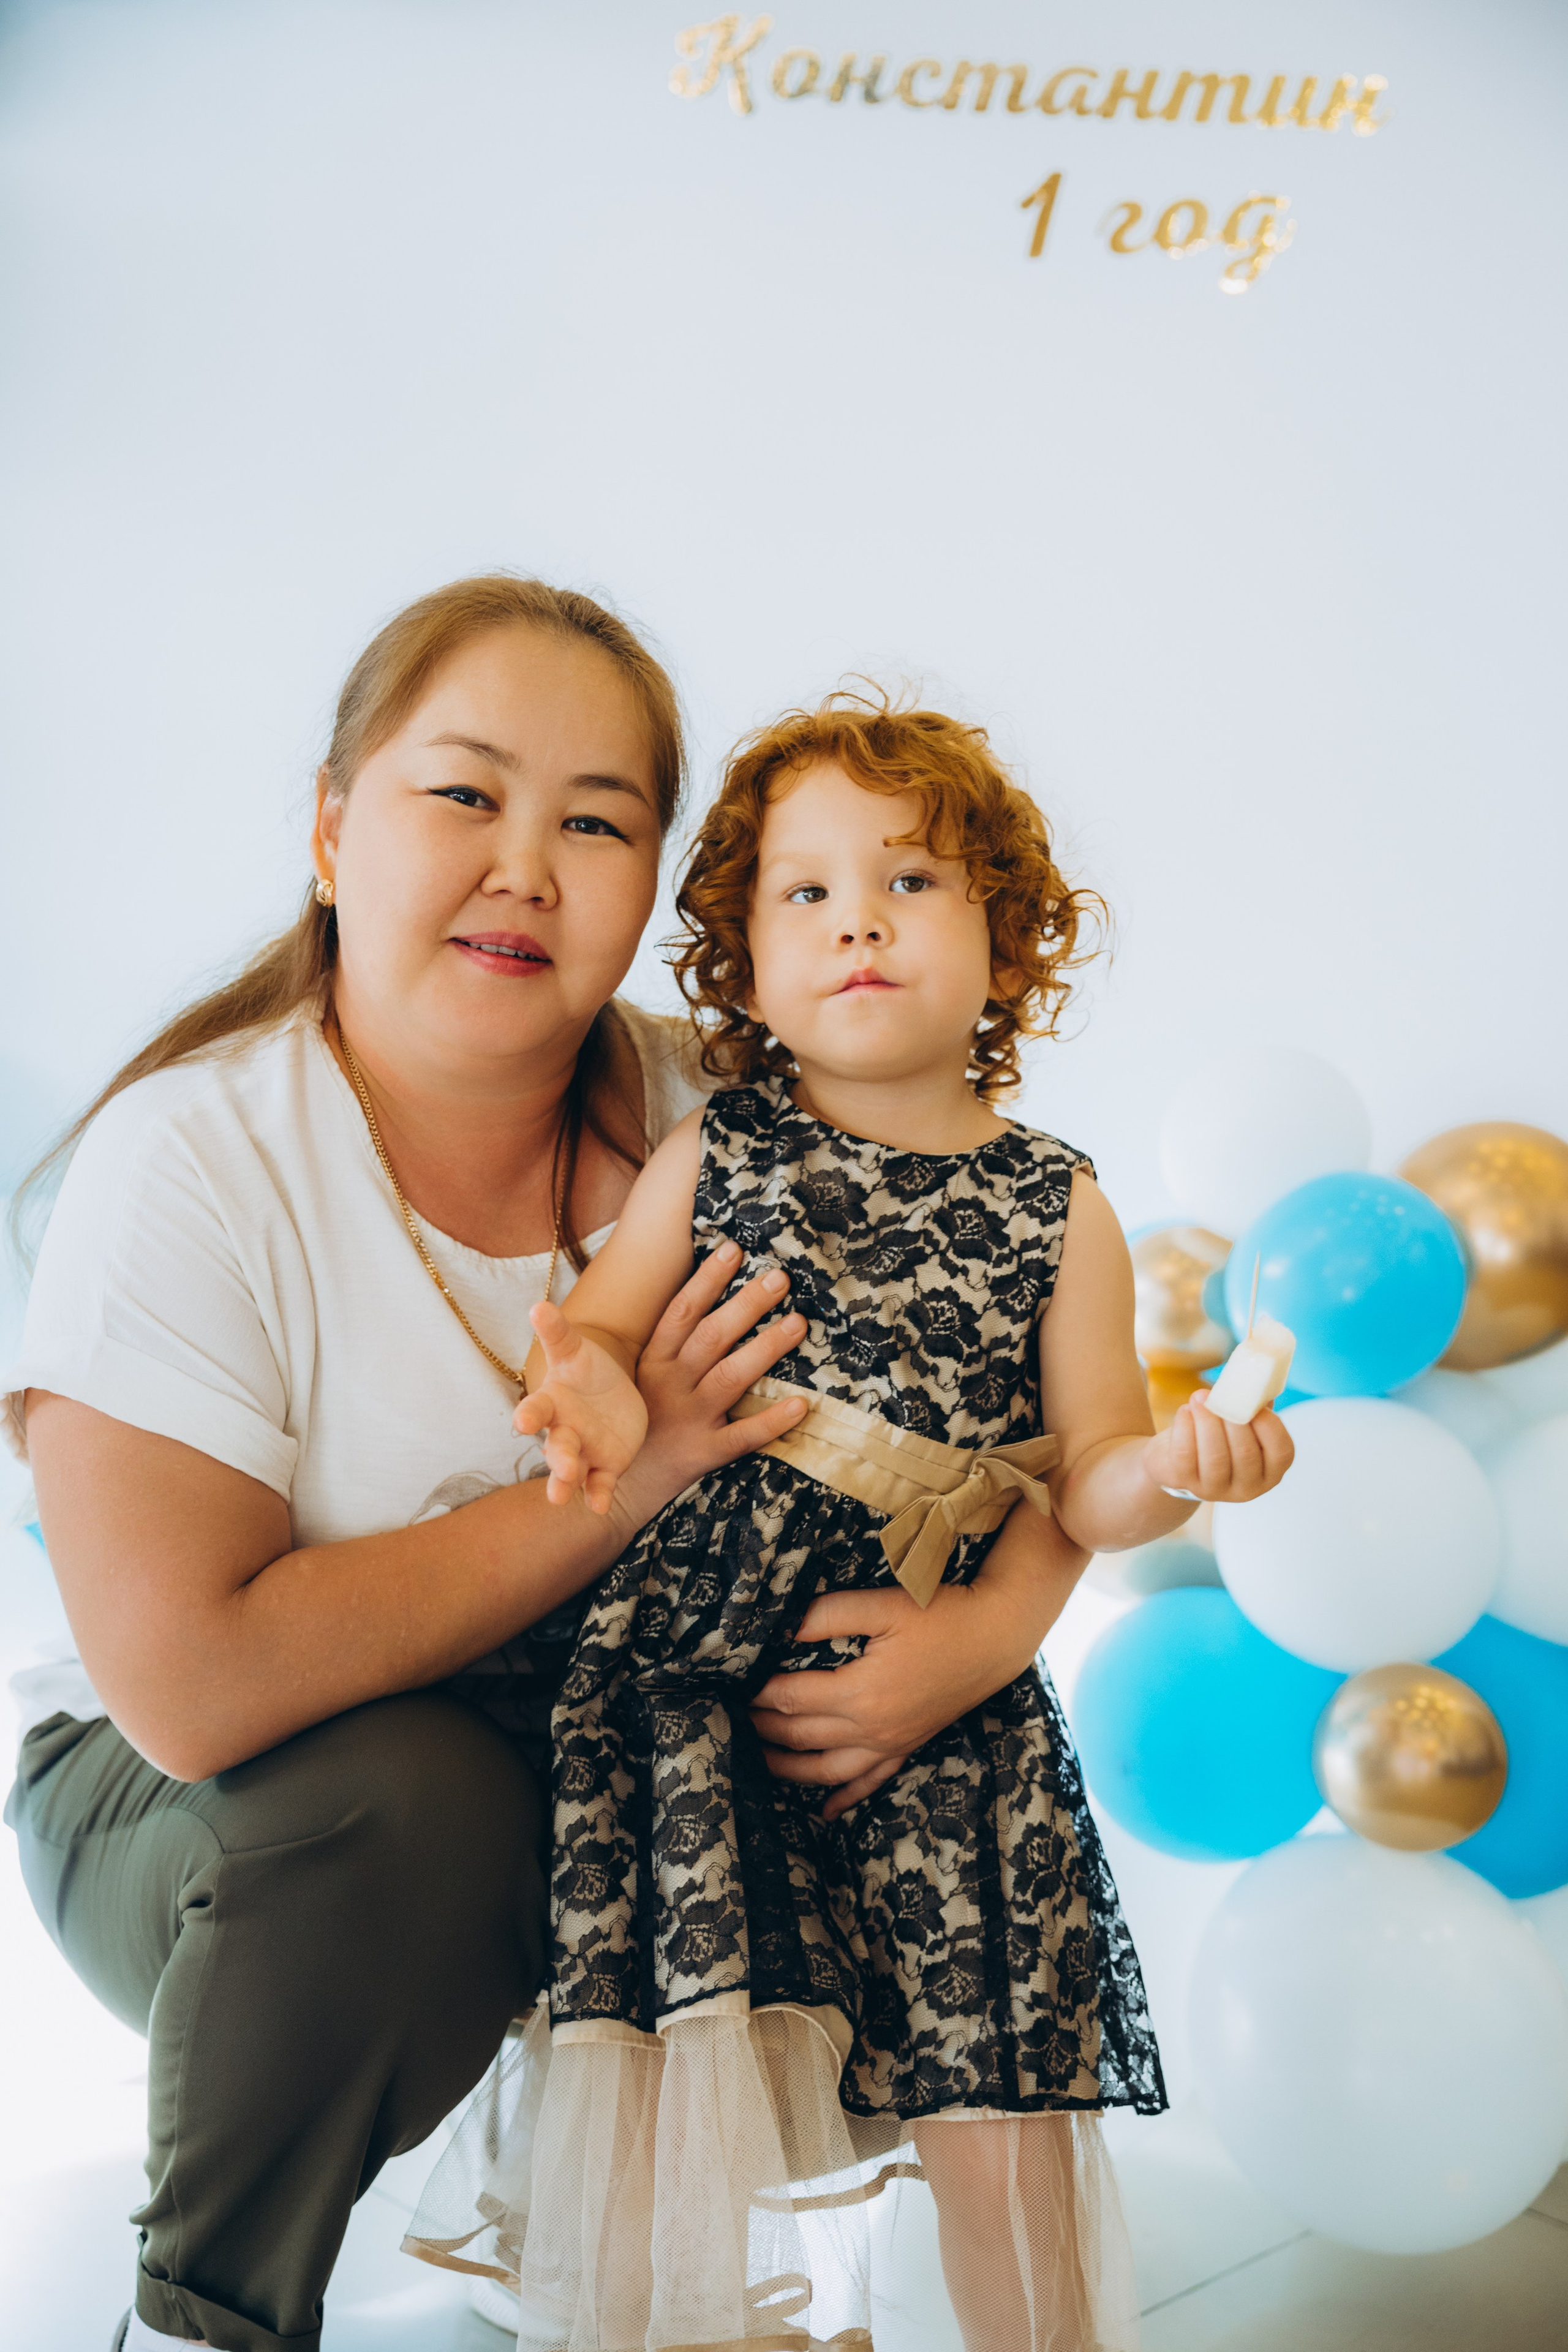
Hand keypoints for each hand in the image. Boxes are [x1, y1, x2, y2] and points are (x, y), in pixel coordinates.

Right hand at [513, 1302, 646, 1511]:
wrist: (610, 1394)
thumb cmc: (584, 1371)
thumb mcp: (574, 1350)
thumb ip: (557, 1333)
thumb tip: (538, 1305)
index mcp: (552, 1402)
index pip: (537, 1409)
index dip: (529, 1414)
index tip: (521, 1421)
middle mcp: (563, 1431)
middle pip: (557, 1447)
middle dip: (557, 1459)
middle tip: (562, 1471)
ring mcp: (584, 1452)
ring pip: (572, 1471)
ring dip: (566, 1483)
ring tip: (561, 1496)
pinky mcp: (606, 1466)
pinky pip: (600, 1485)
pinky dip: (598, 1497)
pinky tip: (599, 1508)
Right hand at [607, 1241, 808, 1532]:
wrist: (619, 1486)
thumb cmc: (637, 1421)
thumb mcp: (640, 1377)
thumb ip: (669, 1343)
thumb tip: (705, 1297)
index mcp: (652, 1362)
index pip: (681, 1312)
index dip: (708, 1280)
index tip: (734, 1249)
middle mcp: (669, 1385)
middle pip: (712, 1337)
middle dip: (747, 1304)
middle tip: (781, 1278)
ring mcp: (688, 1419)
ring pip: (731, 1377)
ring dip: (766, 1348)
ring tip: (799, 1323)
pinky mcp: (705, 1452)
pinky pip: (743, 1436)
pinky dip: (772, 1421)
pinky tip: (801, 1404)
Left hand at [751, 1579, 1042, 1822]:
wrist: (997, 1637)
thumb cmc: (941, 1615)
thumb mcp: (884, 1605)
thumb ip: (829, 1615)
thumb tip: (783, 1625)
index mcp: (861, 1693)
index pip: (790, 1698)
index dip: (757, 1691)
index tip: (733, 1682)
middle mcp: (872, 1728)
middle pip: (801, 1735)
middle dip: (762, 1727)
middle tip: (731, 1716)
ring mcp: (891, 1743)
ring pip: (827, 1770)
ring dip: (788, 1768)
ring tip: (756, 1759)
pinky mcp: (908, 1746)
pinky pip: (870, 1782)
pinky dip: (844, 1798)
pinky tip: (824, 1811)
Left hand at [1143, 1389, 1293, 1502]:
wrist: (1176, 1458)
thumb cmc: (1219, 1434)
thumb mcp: (1242, 1423)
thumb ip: (1254, 1405)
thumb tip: (1257, 1376)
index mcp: (1270, 1471)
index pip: (1281, 1452)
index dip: (1270, 1425)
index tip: (1253, 1403)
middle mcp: (1247, 1488)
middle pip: (1245, 1453)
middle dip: (1232, 1419)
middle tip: (1218, 1394)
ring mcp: (1215, 1490)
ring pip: (1215, 1457)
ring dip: (1206, 1421)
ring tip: (1199, 1397)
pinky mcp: (1184, 1483)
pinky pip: (1185, 1456)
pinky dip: (1185, 1428)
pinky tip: (1185, 1411)